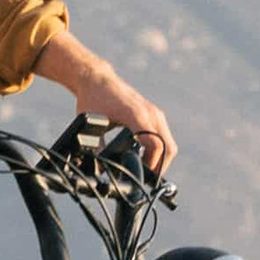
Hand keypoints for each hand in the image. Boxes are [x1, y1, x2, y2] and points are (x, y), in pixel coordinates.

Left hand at [41, 46, 173, 174]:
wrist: (97, 78)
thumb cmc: (93, 100)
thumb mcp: (90, 125)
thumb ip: (97, 147)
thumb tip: (101, 169)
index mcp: (137, 115)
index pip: (156, 145)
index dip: (152, 165)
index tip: (143, 178)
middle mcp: (150, 113)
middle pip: (168, 148)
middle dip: (159, 167)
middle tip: (146, 180)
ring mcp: (154, 113)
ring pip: (168, 143)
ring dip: (160, 159)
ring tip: (145, 172)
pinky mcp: (154, 114)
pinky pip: (164, 137)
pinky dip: (159, 150)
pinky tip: (146, 158)